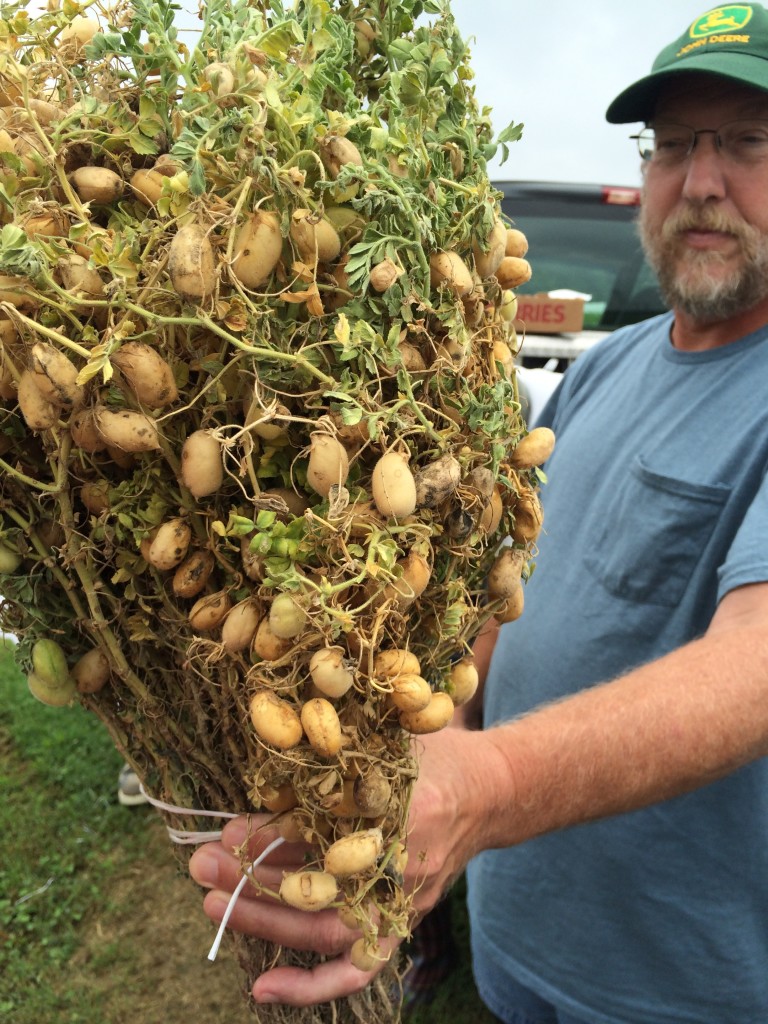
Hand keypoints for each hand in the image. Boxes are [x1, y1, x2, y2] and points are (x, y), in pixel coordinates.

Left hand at [188, 726, 491, 1005]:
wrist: (491, 790)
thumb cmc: (433, 758)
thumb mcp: (384, 747)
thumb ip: (333, 771)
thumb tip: (260, 798)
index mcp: (406, 809)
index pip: (325, 834)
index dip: (271, 836)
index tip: (229, 830)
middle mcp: (405, 864)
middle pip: (319, 889)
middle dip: (251, 880)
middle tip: (202, 864)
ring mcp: (405, 901)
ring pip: (326, 933)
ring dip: (263, 921)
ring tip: (212, 903)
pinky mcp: (403, 922)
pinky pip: (356, 967)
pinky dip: (310, 985)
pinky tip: (261, 987)